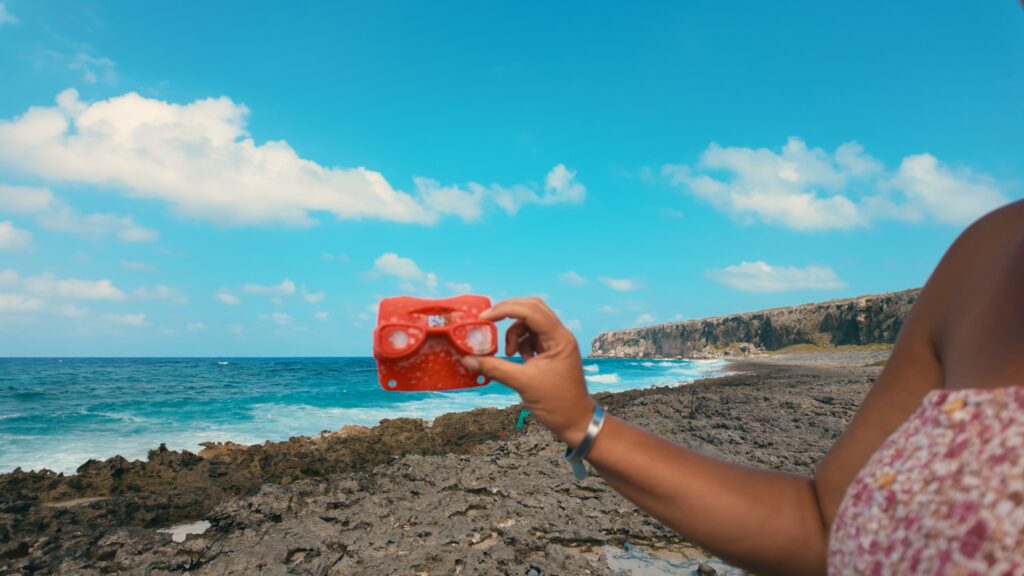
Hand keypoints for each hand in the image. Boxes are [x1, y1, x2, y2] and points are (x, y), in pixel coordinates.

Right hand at [460, 297, 595, 446]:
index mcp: (559, 338)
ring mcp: (556, 343)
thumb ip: (495, 368)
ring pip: (530, 324)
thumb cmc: (556, 403)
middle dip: (509, 313)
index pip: (531, 311)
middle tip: (488, 322)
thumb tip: (468, 359)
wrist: (575, 422)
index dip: (506, 310)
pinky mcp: (551, 352)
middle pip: (532, 310)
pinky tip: (519, 360)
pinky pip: (531, 338)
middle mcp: (560, 336)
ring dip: (514, 333)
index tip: (484, 318)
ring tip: (509, 354)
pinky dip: (520, 344)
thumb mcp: (522, 383)